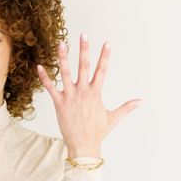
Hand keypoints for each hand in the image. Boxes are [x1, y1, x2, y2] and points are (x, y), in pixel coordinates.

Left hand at [36, 33, 142, 156]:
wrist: (83, 146)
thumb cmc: (97, 132)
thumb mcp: (114, 118)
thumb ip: (127, 107)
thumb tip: (141, 101)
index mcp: (96, 93)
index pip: (102, 70)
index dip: (105, 56)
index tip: (107, 43)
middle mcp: (84, 92)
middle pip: (84, 66)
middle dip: (84, 49)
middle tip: (83, 34)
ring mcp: (71, 97)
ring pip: (66, 73)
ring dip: (63, 58)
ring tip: (61, 44)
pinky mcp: (59, 103)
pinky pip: (50, 88)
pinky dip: (45, 77)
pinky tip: (39, 66)